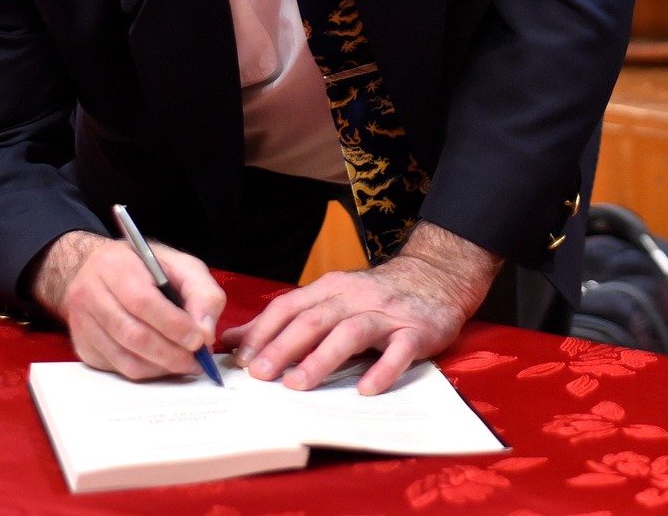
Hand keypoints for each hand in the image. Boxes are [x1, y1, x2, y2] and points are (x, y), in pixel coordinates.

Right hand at [31, 229, 225, 380]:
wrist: (91, 270)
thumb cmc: (142, 267)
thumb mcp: (180, 264)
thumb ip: (202, 292)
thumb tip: (205, 332)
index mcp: (115, 266)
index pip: (142, 301)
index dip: (173, 325)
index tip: (198, 340)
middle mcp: (90, 295)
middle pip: (132, 335)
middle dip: (170, 353)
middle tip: (196, 361)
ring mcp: (81, 323)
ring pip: (123, 358)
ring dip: (160, 367)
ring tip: (184, 364)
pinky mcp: (82, 346)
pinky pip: (116, 368)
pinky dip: (144, 371)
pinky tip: (161, 363)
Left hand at [221, 221, 500, 394]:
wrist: (437, 277)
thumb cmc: (374, 297)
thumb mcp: (329, 299)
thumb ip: (284, 320)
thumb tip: (229, 342)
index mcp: (330, 289)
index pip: (290, 306)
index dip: (264, 330)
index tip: (241, 359)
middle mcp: (355, 298)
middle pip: (315, 319)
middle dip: (284, 346)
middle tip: (260, 375)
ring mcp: (387, 314)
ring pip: (351, 332)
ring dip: (322, 358)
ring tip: (298, 385)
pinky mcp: (416, 331)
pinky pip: (399, 351)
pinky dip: (382, 369)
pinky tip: (366, 389)